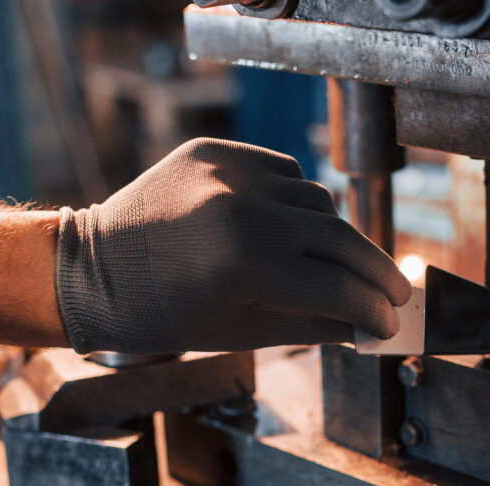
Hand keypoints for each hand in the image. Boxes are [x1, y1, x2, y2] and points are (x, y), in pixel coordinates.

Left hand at [54, 138, 412, 353]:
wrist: (92, 271)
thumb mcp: (241, 333)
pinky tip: (286, 227)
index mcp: (247, 266)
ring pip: (316, 201)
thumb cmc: (163, 316)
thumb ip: (314, 326)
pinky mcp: (216, 149)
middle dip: (375, 272)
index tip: (392, 322)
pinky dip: (294, 201)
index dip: (373, 309)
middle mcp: (244, 209)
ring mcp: (230, 172)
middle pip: (340, 238)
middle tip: (396, 293)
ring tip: (331, 265)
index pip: (339, 287)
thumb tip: (371, 326)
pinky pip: (283, 172)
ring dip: (331, 235)